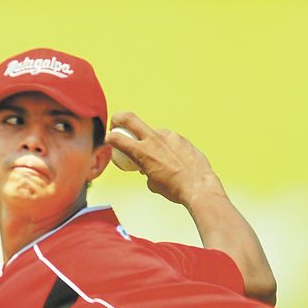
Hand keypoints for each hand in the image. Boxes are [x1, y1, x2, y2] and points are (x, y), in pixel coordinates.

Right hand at [105, 111, 225, 206]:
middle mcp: (154, 139)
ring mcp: (169, 136)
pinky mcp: (181, 139)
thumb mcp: (152, 183)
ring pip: (153, 132)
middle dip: (118, 119)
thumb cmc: (174, 189)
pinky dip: (166, 148)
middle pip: (129, 118)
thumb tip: (145, 169)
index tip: (108, 140)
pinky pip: (169, 140)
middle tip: (116, 125)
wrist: (198, 187)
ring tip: (158, 158)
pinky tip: (174, 160)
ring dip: (150, 140)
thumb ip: (145, 171)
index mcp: (142, 152)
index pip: (117, 138)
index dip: (108, 138)